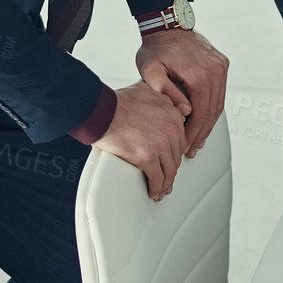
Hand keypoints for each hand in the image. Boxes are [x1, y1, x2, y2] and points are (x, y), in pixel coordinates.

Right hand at [95, 82, 186, 199]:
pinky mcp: (148, 157)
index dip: (175, 152)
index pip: (180, 139)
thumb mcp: (148, 90)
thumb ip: (161, 98)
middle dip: (171, 169)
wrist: (102, 111)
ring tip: (161, 189)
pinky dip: (156, 188)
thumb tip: (165, 104)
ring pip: (169, 169)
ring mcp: (161, 143)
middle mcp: (172, 128)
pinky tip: (154, 192)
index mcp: (173, 114)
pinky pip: (157, 178)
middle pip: (175, 155)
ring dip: (165, 182)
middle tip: (168, 178)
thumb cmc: (117, 102)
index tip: (171, 159)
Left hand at [136, 29, 228, 157]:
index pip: (201, 113)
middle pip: (212, 111)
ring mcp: (221, 67)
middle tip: (192, 148)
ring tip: (198, 139)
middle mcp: (215, 71)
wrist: (167, 25)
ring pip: (219, 103)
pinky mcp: (221, 64)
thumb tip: (184, 112)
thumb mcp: (151, 71)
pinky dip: (213, 107)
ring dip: (209, 122)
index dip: (193, 133)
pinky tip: (204, 119)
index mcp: (200, 75)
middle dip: (202, 133)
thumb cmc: (156, 48)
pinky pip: (220, 92)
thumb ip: (166, 92)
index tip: (185, 146)